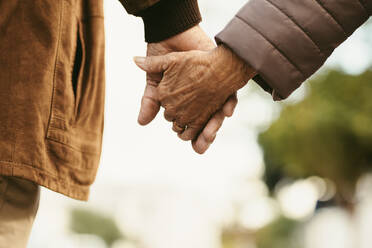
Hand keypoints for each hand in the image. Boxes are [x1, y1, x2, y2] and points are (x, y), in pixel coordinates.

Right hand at [137, 25, 239, 153]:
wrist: (174, 34)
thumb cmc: (163, 56)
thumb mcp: (155, 81)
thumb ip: (150, 101)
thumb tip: (141, 123)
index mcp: (183, 103)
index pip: (187, 125)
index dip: (187, 135)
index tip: (190, 143)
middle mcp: (200, 100)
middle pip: (204, 125)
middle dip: (203, 136)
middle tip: (201, 145)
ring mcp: (212, 92)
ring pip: (217, 116)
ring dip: (215, 126)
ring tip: (210, 134)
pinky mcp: (222, 81)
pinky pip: (229, 97)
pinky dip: (228, 105)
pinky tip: (227, 111)